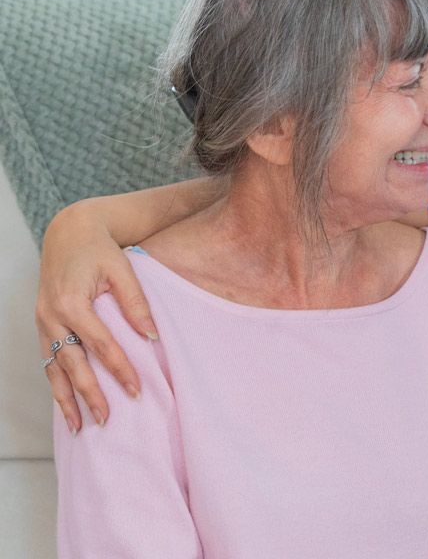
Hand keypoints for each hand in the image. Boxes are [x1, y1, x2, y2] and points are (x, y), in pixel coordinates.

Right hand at [36, 201, 156, 432]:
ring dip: (65, 399)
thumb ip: (136, 303)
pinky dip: (56, 383)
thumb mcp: (122, 270)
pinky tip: (66, 403)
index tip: (136, 391)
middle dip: (90, 394)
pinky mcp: (42, 325)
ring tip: (79, 427)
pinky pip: (47, 360)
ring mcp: (42, 322)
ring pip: (53, 368)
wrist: (69, 232)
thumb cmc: (99, 249)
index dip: (119, 370)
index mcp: (72, 303)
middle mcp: (51, 316)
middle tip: (108, 420)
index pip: (100, 345)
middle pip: (72, 365)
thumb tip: (152, 337)